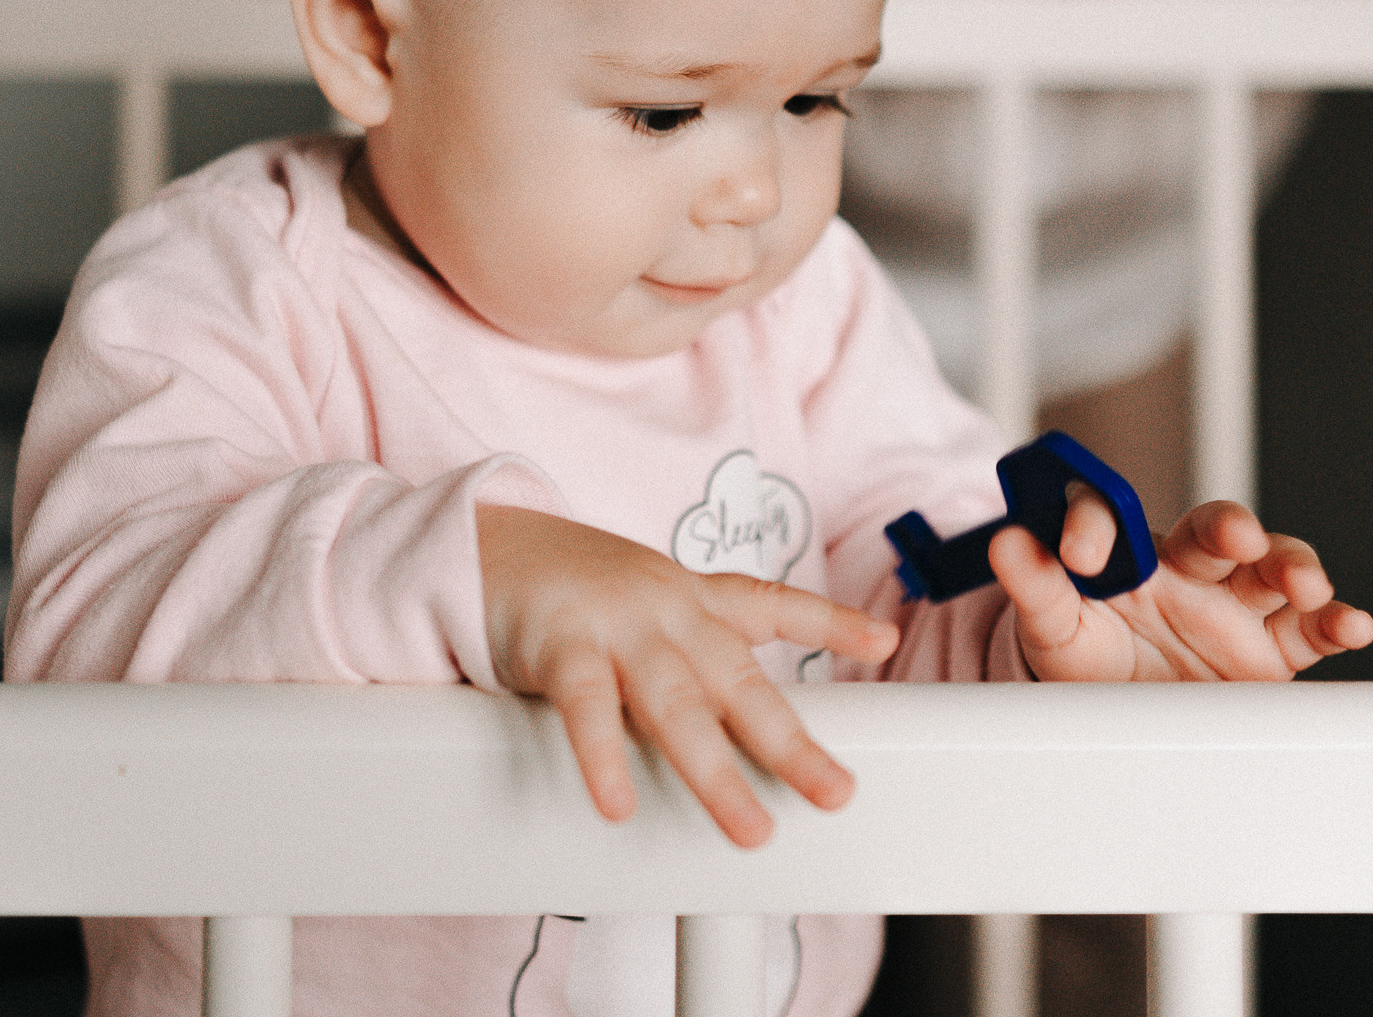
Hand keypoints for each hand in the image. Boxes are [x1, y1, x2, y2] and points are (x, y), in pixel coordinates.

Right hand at [477, 504, 898, 847]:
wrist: (490, 544)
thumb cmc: (584, 594)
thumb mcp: (656, 610)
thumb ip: (705, 657)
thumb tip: (752, 727)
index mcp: (696, 599)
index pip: (773, 604)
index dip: (831, 622)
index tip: (881, 640)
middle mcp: (668, 610)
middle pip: (740, 682)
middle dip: (791, 743)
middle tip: (834, 794)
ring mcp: (618, 626)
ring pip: (676, 705)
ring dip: (714, 772)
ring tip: (748, 828)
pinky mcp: (560, 645)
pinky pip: (586, 706)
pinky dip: (603, 756)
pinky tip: (618, 803)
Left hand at [991, 492, 1372, 680]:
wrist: (1119, 718)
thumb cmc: (1084, 657)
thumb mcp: (1051, 623)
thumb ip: (1034, 582)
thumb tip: (1006, 538)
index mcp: (1129, 552)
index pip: (1114, 515)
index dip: (1096, 524)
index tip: (1079, 553)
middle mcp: (1189, 568)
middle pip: (1216, 531)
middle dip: (1231, 529)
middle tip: (1236, 537)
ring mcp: (1234, 607)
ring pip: (1274, 569)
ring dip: (1294, 567)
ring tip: (1303, 582)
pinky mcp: (1270, 651)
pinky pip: (1309, 630)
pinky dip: (1335, 622)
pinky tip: (1351, 624)